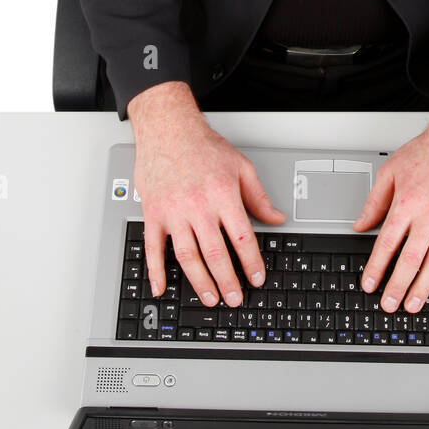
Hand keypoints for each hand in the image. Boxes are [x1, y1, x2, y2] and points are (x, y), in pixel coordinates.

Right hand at [128, 81, 285, 305]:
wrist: (168, 129)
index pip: (242, 237)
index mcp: (223, 194)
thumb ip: (258, 197)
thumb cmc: (202, 146)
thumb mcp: (240, 167)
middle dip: (227, 281)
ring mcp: (173, 212)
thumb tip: (276, 218)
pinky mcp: (153, 213)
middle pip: (215, 253)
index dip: (251, 262)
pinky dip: (155, 271)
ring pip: (187, 256)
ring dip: (200, 282)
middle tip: (235, 299)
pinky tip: (161, 288)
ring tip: (210, 298)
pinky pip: (152, 248)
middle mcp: (198, 205)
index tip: (257, 278)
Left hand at [353, 94, 428, 313]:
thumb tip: (360, 225)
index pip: (387, 243)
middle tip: (390, 305)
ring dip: (424, 287)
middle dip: (398, 286)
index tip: (370, 284)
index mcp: (407, 203)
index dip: (376, 267)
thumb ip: (374, 202)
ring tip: (414, 305)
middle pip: (411, 259)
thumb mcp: (391, 171)